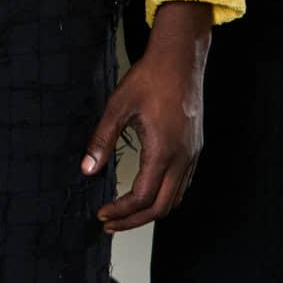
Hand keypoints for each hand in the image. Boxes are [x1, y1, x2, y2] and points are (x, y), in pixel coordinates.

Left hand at [82, 0, 211, 231]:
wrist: (181, 57)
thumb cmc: (150, 78)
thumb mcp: (118, 106)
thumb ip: (102, 140)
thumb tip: (86, 170)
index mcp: (164, 150)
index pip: (143, 197)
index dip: (121, 211)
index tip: (102, 214)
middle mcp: (183, 157)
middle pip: (163, 207)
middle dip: (135, 220)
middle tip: (109, 224)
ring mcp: (193, 154)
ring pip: (176, 198)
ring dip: (151, 211)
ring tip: (126, 214)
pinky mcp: (195, 147)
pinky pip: (183, 184)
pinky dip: (165, 197)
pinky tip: (148, 193)